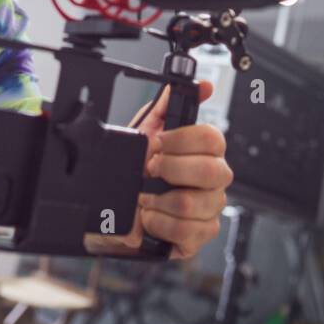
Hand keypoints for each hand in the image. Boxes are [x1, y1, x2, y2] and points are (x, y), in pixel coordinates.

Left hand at [90, 81, 232, 259]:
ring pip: (198, 203)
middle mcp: (211, 181)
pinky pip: (189, 231)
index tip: (158, 143)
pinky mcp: (198, 237)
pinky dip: (160, 223)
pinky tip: (150, 219)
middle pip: (214, 170)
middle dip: (172, 169)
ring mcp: (208, 210)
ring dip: (160, 200)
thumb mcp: (143, 134)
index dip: (182, 140)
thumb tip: (201, 86)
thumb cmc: (130, 174)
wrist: (110, 215)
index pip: (214, 138)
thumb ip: (167, 106)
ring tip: (146, 198)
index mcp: (203, 153)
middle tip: (150, 171)